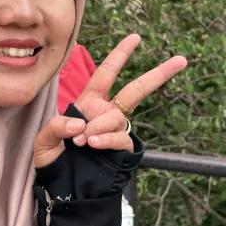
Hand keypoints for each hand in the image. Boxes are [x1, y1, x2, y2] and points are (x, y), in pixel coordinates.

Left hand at [34, 34, 186, 168]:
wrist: (62, 187)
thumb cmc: (53, 160)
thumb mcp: (44, 141)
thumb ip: (56, 127)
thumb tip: (78, 123)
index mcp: (88, 103)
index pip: (106, 74)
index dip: (119, 55)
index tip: (136, 37)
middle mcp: (105, 113)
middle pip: (135, 90)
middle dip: (158, 75)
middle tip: (181, 60)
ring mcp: (115, 131)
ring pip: (116, 119)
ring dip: (99, 126)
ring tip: (82, 141)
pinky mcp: (121, 150)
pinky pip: (120, 138)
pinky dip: (106, 139)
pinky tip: (92, 144)